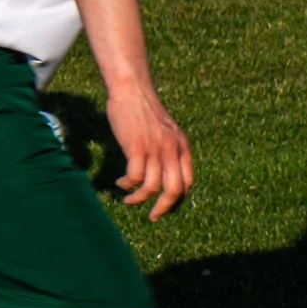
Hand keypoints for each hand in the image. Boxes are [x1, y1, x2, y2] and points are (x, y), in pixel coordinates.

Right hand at [105, 84, 193, 220]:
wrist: (132, 90)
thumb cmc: (144, 110)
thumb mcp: (164, 131)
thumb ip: (167, 149)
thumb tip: (160, 172)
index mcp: (182, 147)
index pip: (187, 182)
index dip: (177, 199)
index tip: (164, 206)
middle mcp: (172, 150)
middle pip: (174, 191)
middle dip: (163, 208)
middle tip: (153, 217)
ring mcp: (155, 149)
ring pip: (151, 187)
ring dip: (138, 199)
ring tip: (128, 201)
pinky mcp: (137, 148)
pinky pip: (133, 177)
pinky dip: (126, 185)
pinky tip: (119, 183)